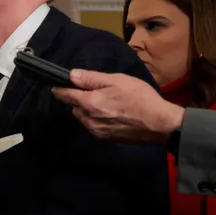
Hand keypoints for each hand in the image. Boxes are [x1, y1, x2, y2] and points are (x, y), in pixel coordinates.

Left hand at [54, 70, 184, 143]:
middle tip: (94, 92)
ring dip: (87, 110)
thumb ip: (91, 78)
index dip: (60, 89)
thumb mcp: (117, 80)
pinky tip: (111, 114)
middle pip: (74, 107)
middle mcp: (88, 119)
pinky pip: (93, 126)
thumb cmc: (139, 97)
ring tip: (105, 103)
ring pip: (83, 118)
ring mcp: (96, 131)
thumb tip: (71, 75)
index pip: (65, 96)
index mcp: (89, 103)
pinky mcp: (105, 138)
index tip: (56, 86)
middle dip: (79, 100)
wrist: (159, 123)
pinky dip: (96, 119)